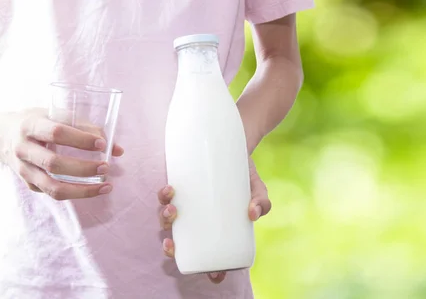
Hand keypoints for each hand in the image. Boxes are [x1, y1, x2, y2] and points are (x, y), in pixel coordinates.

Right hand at [0, 108, 123, 199]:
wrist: (0, 135)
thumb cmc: (37, 122)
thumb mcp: (55, 115)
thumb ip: (86, 128)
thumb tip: (118, 150)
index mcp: (31, 125)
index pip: (56, 133)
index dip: (81, 139)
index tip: (102, 144)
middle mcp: (23, 149)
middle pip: (54, 163)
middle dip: (84, 168)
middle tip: (106, 167)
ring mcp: (23, 169)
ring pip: (53, 187)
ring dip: (83, 190)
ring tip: (107, 186)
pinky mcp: (28, 183)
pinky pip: (53, 193)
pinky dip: (75, 193)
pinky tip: (92, 189)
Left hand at [157, 158, 270, 283]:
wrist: (236, 150)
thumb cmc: (246, 178)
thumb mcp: (258, 190)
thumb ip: (262, 202)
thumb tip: (252, 213)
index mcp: (216, 231)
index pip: (210, 258)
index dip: (208, 271)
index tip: (212, 275)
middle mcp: (197, 222)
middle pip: (181, 244)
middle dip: (171, 249)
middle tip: (171, 242)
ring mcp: (186, 206)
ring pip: (168, 221)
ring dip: (165, 219)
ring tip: (173, 209)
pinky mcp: (180, 188)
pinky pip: (165, 197)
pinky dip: (163, 196)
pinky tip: (169, 191)